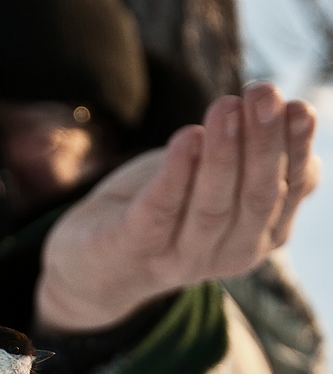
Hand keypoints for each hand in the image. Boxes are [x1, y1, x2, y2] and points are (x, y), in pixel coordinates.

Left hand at [35, 82, 320, 334]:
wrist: (91, 265)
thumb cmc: (163, 210)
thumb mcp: (212, 184)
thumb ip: (253, 163)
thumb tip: (296, 116)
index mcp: (257, 237)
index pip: (286, 192)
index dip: (295, 150)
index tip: (299, 107)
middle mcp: (225, 254)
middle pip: (255, 198)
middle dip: (264, 144)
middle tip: (264, 93)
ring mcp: (179, 258)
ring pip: (211, 207)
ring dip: (222, 154)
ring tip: (226, 105)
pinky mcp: (134, 249)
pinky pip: (159, 211)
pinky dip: (175, 175)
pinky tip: (186, 137)